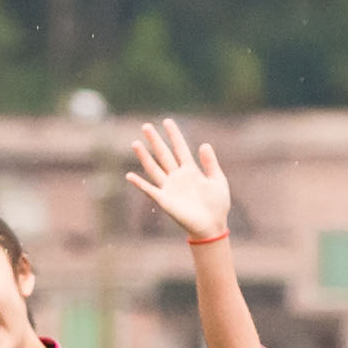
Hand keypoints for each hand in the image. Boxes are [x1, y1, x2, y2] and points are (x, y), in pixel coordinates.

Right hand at [122, 122, 235, 243]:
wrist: (212, 226)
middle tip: (146, 126)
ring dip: (144, 157)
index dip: (174, 135)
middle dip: (155, 140)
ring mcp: (170, 188)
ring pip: (154, 168)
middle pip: (164, 154)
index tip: (167, 121)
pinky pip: (150, 190)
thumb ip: (210, 163)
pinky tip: (129, 175)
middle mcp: (178, 176)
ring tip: (135, 143)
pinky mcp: (165, 200)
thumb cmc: (218, 205)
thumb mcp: (217, 181)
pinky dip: (140, 183)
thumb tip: (204, 144)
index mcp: (191, 170)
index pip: (180, 148)